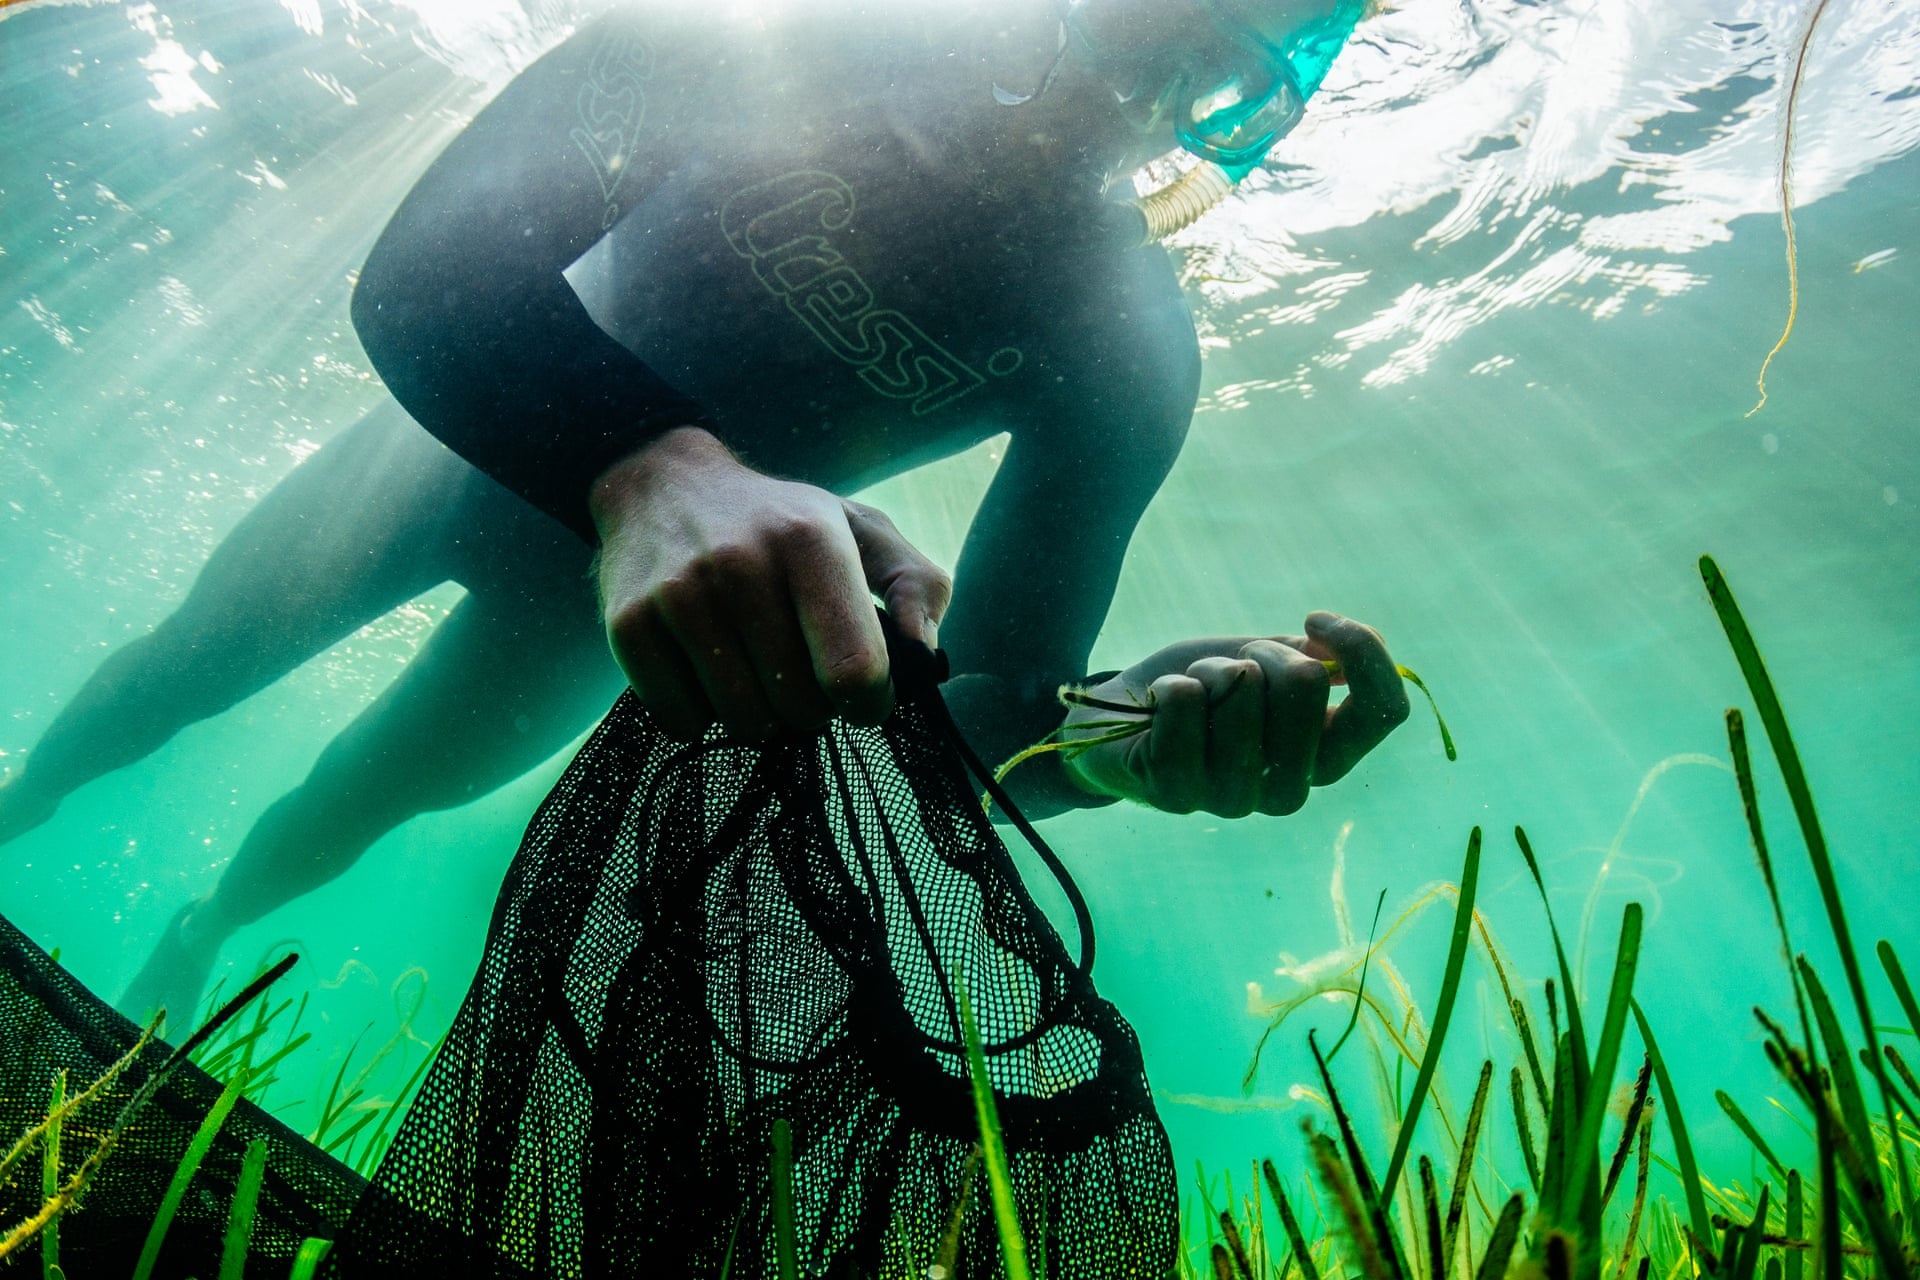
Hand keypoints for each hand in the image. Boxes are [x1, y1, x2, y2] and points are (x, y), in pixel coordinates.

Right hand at [589, 426, 950, 739]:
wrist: (661, 484)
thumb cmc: (779, 521)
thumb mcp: (860, 528)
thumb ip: (916, 585)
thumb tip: (924, 653)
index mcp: (809, 538)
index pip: (854, 667)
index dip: (869, 701)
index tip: (862, 695)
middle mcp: (740, 564)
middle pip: (800, 705)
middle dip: (812, 704)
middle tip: (798, 667)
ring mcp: (678, 596)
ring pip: (743, 720)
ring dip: (759, 712)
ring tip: (754, 666)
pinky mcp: (628, 625)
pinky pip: (682, 721)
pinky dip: (701, 713)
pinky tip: (705, 669)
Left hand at [1059, 613, 1409, 816]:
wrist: (1116, 719)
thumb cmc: (1200, 689)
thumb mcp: (1264, 661)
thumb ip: (1315, 656)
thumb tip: (1344, 646)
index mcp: (1325, 757)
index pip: (1386, 710)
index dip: (1362, 650)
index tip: (1313, 618)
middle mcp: (1289, 790)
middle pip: (1307, 684)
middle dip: (1261, 652)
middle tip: (1228, 669)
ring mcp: (1233, 798)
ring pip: (1242, 688)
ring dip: (1207, 671)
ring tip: (1190, 693)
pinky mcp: (1176, 793)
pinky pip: (1187, 701)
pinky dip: (1170, 684)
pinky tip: (1160, 708)